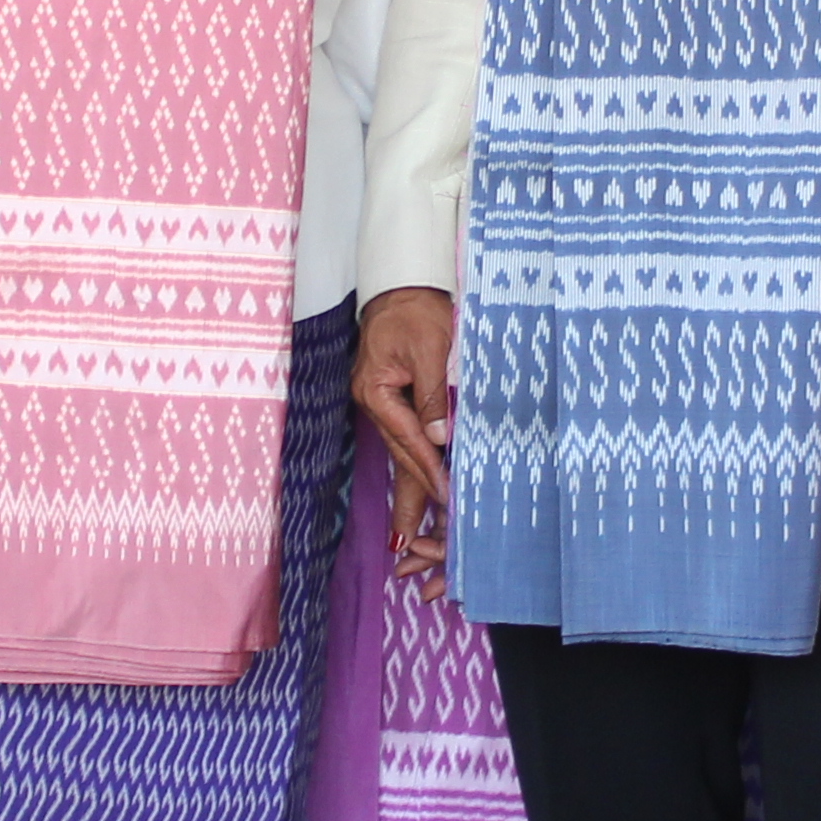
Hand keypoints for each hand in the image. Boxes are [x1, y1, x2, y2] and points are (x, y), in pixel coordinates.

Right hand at [352, 288, 457, 593]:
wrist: (402, 281)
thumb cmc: (417, 309)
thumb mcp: (431, 348)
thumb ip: (434, 395)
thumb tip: (441, 438)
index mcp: (376, 391)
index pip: (408, 441)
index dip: (429, 471)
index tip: (447, 498)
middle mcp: (373, 401)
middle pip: (399, 455)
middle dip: (413, 495)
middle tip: (422, 539)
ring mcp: (379, 400)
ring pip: (400, 450)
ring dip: (411, 487)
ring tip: (411, 531)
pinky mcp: (391, 397)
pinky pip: (404, 437)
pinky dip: (414, 463)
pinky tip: (418, 487)